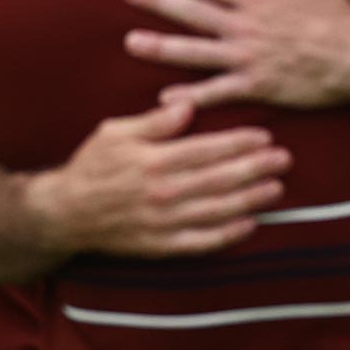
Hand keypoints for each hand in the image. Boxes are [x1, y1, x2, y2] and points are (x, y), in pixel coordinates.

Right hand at [27, 100, 290, 256]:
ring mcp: (162, 222)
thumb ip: (154, 121)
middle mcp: (162, 192)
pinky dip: (226, 236)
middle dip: (255, 169)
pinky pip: (200, 242)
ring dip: (250, 200)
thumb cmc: (93, 166)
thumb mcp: (115, 132)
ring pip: (216, 211)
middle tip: (285, 159)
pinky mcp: (160, 246)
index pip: (206, 149)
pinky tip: (250, 225)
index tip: (265, 136)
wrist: (65, 214)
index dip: (239, 142)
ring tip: (277, 189)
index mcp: (153, 160)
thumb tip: (186, 104)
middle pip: (218, 179)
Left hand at [122, 0, 349, 108]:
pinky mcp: (256, 85)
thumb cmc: (337, 15)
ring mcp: (247, 58)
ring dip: (161, 47)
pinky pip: (218, 92)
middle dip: (159, 1)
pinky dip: (192, 96)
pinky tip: (165, 97)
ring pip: (196, 52)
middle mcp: (245, 27)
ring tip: (132, 42)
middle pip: (194, 12)